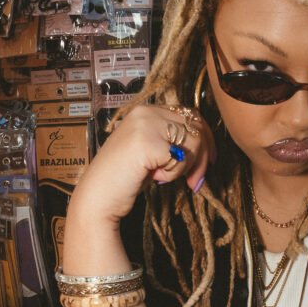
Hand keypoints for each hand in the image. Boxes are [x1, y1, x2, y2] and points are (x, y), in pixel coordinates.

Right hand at [70, 104, 216, 227]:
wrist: (98, 196)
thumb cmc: (124, 178)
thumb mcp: (151, 150)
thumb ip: (171, 140)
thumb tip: (206, 143)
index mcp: (146, 110)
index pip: (189, 115)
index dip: (204, 138)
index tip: (209, 159)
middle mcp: (146, 112)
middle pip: (196, 127)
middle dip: (202, 157)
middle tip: (195, 181)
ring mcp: (145, 125)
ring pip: (193, 141)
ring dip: (184, 166)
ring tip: (163, 176)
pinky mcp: (147, 142)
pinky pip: (180, 158)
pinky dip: (172, 174)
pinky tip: (154, 178)